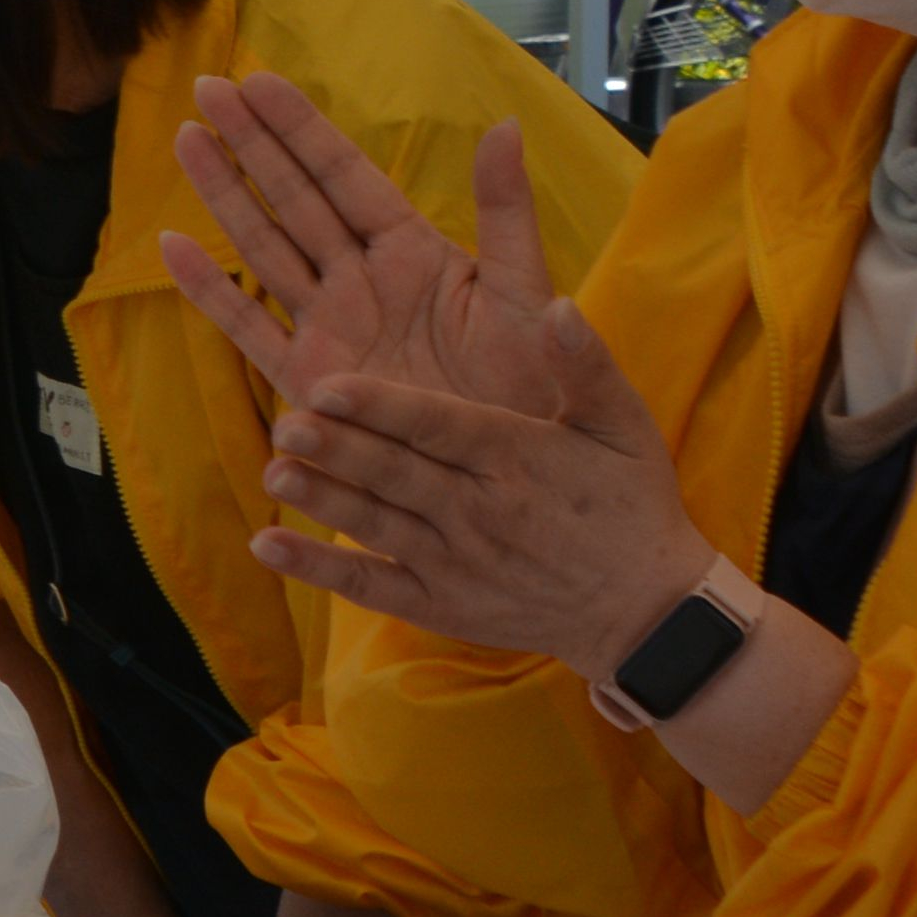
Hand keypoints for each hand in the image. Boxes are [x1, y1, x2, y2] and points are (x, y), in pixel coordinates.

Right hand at [162, 76, 581, 424]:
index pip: (347, 175)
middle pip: (295, 198)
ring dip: (224, 193)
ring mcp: (331, 327)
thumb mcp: (529, 296)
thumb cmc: (536, 390)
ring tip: (187, 139)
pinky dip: (209, 290)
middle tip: (207, 86)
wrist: (517, 478)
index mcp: (415, 253)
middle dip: (251, 142)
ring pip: (264, 245)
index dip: (301, 129)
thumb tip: (506, 126)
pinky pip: (248, 326)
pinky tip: (173, 248)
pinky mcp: (308, 378)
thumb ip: (507, 213)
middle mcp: (363, 280)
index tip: (258, 80)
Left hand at [249, 310, 711, 675]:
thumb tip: (559, 304)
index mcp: (515, 457)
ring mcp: (455, 563)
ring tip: (271, 476)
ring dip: (323, 502)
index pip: (438, 426)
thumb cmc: (630, 504)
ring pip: (377, 525)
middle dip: (340, 450)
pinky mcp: (439, 605)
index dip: (382, 407)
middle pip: (396, 474)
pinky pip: (371, 587)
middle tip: (284, 424)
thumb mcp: (624, 427)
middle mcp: (479, 511)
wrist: (648, 613)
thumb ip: (586, 364)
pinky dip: (320, 570)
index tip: (330, 385)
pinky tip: (267, 547)